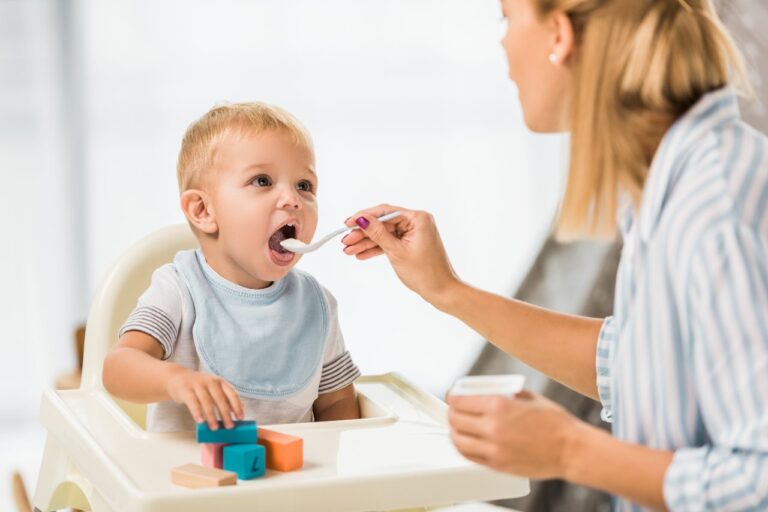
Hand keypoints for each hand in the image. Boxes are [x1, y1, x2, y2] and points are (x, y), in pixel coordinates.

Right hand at [165, 368, 243, 429]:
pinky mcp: (186, 390)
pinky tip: (200, 421)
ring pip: (207, 402)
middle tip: (229, 427)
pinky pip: (193, 402)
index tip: (241, 418)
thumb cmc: (199, 386)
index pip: (232, 393)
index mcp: (220, 382)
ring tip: (214, 428)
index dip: (237, 406)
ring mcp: (198, 385)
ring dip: (212, 416)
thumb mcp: (214, 389)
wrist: (177, 377)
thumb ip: (225, 398)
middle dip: (226, 414)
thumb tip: (239, 410)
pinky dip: (197, 412)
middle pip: (220, 399)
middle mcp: (211, 382)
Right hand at [342, 204, 460, 305]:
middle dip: (363, 233)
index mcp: (418, 218)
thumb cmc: (425, 273)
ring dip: (366, 243)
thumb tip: (362, 219)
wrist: (441, 291)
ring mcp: (413, 233)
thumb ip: (378, 234)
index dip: (364, 217)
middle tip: (345, 241)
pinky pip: (390, 243)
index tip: (347, 223)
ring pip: (384, 234)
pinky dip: (377, 249)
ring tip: (349, 251)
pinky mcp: (410, 244)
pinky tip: (361, 255)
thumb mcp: (396, 252)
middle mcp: (416, 222)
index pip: (385, 212)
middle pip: (383, 223)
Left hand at [447, 390, 582, 478]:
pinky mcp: (497, 465)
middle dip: (451, 412)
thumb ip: (507, 393)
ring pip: (458, 439)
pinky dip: (462, 447)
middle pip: (455, 419)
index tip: (454, 396)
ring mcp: (493, 448)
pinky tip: (465, 442)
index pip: (460, 400)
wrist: (571, 450)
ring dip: (454, 431)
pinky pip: (469, 456)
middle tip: (454, 410)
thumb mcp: (529, 396)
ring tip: (457, 427)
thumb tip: (493, 391)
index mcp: (498, 405)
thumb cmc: (555, 423)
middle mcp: (492, 427)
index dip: (453, 396)